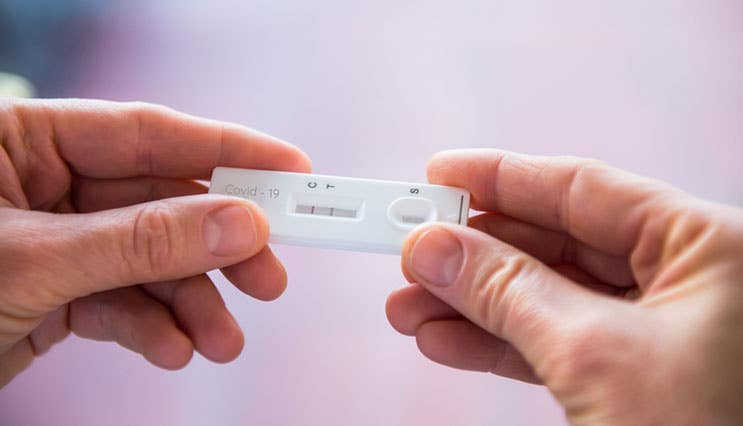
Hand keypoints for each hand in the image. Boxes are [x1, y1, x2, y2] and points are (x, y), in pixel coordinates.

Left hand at [0, 98, 310, 386]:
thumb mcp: (36, 260)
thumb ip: (140, 241)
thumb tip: (240, 224)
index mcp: (26, 141)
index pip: (147, 133)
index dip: (226, 150)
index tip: (291, 168)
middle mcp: (45, 183)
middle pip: (160, 204)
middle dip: (215, 248)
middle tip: (268, 275)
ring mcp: (56, 240)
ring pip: (148, 262)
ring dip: (190, 304)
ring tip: (220, 340)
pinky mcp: (56, 293)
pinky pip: (119, 303)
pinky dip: (151, 328)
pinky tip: (172, 349)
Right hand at [387, 149, 742, 424]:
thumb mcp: (595, 355)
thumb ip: (508, 291)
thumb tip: (439, 249)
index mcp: (708, 248)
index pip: (584, 189)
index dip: (502, 178)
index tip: (441, 176)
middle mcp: (687, 282)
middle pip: (556, 244)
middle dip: (474, 253)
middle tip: (412, 249)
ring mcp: (658, 334)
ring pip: (546, 298)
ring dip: (471, 303)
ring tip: (410, 304)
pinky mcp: (633, 378)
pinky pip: (552, 343)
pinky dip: (496, 343)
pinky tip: (446, 339)